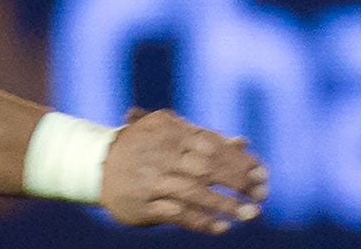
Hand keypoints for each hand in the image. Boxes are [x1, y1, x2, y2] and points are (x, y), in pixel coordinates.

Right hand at [100, 109, 267, 234]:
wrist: (99, 163)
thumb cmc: (144, 145)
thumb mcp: (171, 132)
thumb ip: (207, 138)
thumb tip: (243, 142)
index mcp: (174, 133)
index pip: (214, 146)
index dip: (239, 160)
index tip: (262, 173)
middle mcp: (165, 155)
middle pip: (208, 169)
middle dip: (238, 182)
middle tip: (262, 193)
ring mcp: (155, 181)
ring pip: (195, 193)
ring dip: (225, 205)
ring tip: (251, 213)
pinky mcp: (146, 206)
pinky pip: (178, 215)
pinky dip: (201, 222)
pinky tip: (222, 227)